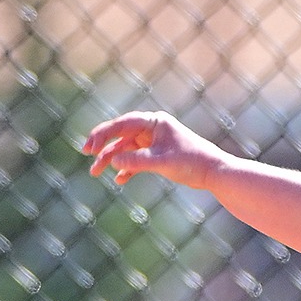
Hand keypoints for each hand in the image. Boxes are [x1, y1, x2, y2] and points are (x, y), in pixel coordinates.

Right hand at [83, 111, 234, 188]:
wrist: (213, 173)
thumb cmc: (191, 162)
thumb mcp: (162, 162)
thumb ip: (137, 161)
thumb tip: (112, 160)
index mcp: (155, 122)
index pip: (123, 124)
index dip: (104, 133)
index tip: (90, 146)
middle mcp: (152, 129)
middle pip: (121, 135)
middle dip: (103, 146)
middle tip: (87, 155)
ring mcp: (153, 142)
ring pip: (126, 149)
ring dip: (111, 160)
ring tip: (95, 172)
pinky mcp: (156, 155)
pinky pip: (135, 159)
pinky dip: (126, 168)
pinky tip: (119, 179)